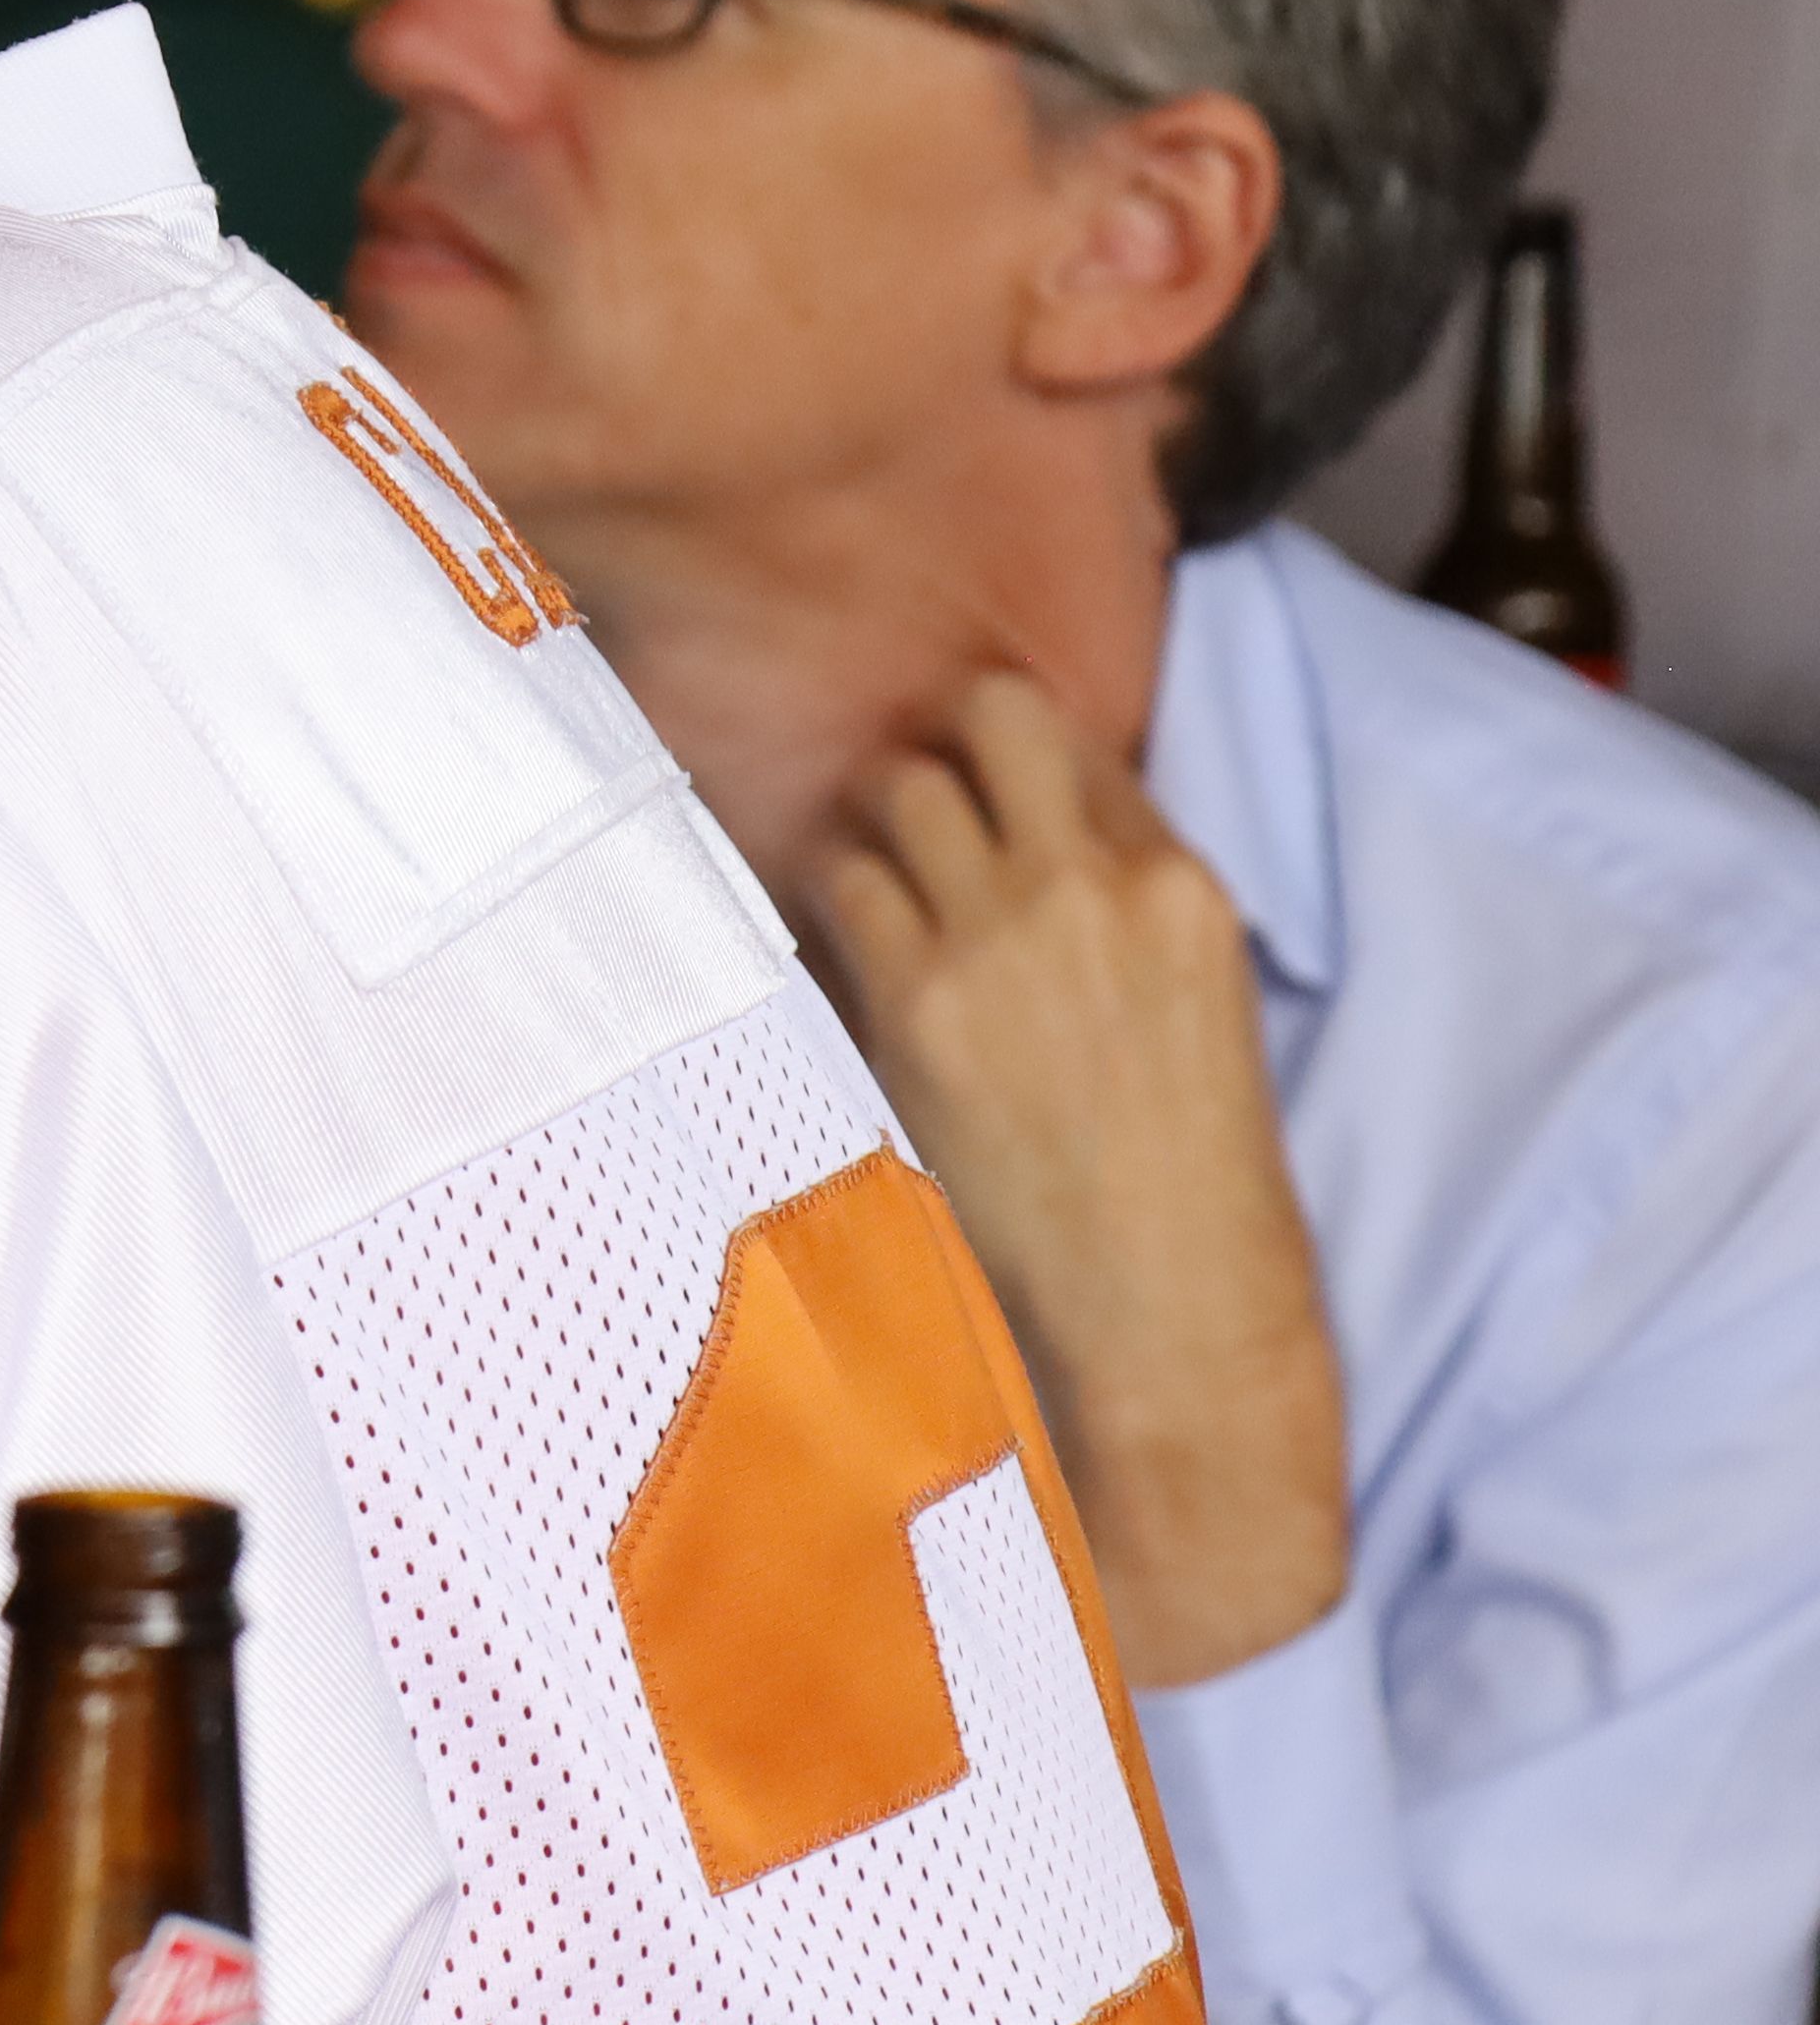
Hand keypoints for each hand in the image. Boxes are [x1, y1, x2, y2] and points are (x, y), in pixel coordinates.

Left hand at [785, 672, 1347, 1686]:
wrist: (1169, 1311)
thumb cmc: (1186, 1178)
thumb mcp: (1192, 1007)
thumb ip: (1119, 913)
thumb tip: (1022, 850)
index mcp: (1183, 887)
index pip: (1077, 746)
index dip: (1019, 765)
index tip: (987, 795)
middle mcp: (1092, 882)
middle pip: (988, 714)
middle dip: (946, 744)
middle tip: (921, 808)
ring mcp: (999, 930)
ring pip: (899, 785)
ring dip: (879, 819)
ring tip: (880, 883)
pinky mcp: (917, 995)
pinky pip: (842, 883)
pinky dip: (832, 896)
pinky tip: (842, 943)